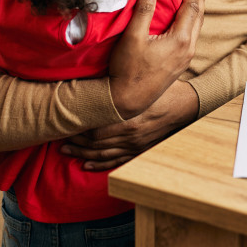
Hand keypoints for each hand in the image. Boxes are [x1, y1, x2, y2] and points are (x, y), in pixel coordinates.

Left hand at [62, 80, 199, 170]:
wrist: (186, 104)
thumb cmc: (164, 90)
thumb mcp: (144, 85)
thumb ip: (120, 86)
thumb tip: (97, 81)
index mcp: (129, 120)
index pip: (96, 129)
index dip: (78, 129)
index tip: (66, 123)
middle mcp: (130, 136)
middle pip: (95, 143)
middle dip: (76, 142)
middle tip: (60, 139)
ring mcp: (136, 146)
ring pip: (103, 154)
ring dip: (83, 154)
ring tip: (66, 151)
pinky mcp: (140, 150)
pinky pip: (117, 161)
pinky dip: (100, 164)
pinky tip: (87, 165)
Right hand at [107, 0, 205, 118]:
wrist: (127, 100)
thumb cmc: (128, 69)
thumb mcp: (133, 37)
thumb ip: (143, 11)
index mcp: (180, 40)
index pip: (191, 8)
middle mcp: (187, 49)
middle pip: (198, 18)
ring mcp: (185, 59)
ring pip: (196, 29)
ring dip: (197, 12)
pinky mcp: (180, 65)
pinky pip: (191, 38)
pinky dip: (192, 24)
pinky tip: (186, 23)